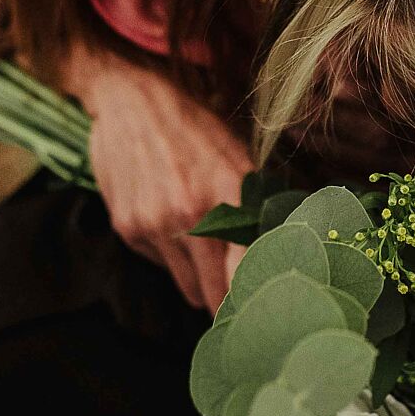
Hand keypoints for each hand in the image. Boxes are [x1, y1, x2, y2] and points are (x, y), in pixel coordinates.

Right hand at [67, 49, 251, 313]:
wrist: (132, 100)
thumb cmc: (197, 130)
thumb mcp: (241, 159)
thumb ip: (262, 211)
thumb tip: (285, 258)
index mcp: (233, 193)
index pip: (251, 272)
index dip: (259, 302)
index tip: (266, 315)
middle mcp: (193, 214)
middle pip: (217, 296)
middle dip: (229, 303)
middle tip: (241, 303)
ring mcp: (156, 224)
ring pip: (189, 289)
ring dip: (201, 281)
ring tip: (205, 251)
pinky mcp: (129, 229)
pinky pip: (160, 267)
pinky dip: (170, 257)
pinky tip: (170, 223)